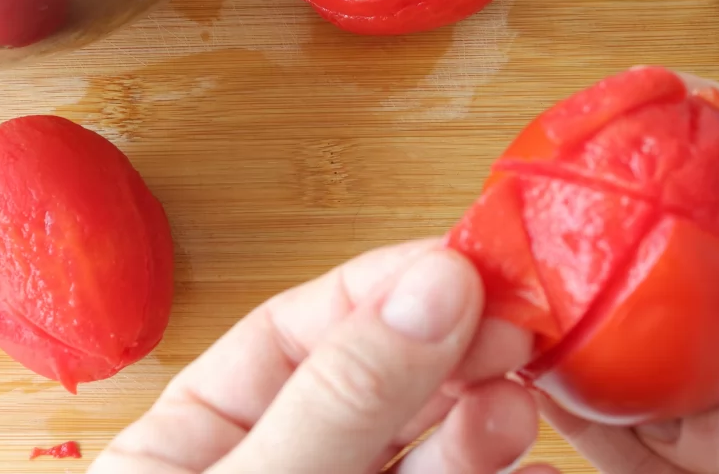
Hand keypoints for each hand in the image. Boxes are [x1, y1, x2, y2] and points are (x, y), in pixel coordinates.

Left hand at [90, 240, 554, 473]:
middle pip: (373, 381)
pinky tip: (522, 445)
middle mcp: (272, 461)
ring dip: (476, 409)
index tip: (467, 265)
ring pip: (416, 442)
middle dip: (446, 344)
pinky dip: (486, 468)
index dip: (388, 286)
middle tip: (514, 322)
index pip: (301, 329)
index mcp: (196, 438)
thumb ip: (338, 400)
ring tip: (519, 389)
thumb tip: (433, 286)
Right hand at [542, 73, 718, 473]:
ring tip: (537, 267)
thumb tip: (664, 403)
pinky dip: (584, 406)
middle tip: (580, 178)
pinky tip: (542, 373)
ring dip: (598, 308)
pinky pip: (633, 436)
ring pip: (659, 346)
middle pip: (715, 260)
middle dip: (649, 217)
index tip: (678, 97)